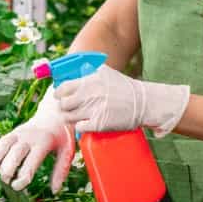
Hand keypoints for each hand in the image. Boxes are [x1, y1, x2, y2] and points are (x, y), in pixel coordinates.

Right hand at [0, 88, 75, 192]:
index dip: (21, 178)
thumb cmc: (62, 136)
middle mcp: (29, 137)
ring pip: (3, 146)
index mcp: (44, 143)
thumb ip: (61, 171)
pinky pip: (0, 143)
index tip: (17, 187)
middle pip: (13, 155)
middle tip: (6, 183)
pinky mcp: (13, 132)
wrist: (55, 114)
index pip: (30, 164)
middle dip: (6, 172)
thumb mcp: (67, 152)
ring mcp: (19, 133)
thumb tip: (54, 191)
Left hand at [55, 65, 189, 136]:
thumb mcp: (106, 74)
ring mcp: (94, 109)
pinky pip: (79, 127)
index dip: (58, 94)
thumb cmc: (124, 88)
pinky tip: (85, 124)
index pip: (63, 88)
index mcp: (90, 80)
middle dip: (63, 107)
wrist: (144, 102)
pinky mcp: (100, 123)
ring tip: (75, 117)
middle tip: (68, 109)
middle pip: (63, 104)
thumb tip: (72, 75)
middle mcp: (90, 93)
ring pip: (69, 117)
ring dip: (70, 118)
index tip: (59, 97)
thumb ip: (88, 73)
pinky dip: (80, 127)